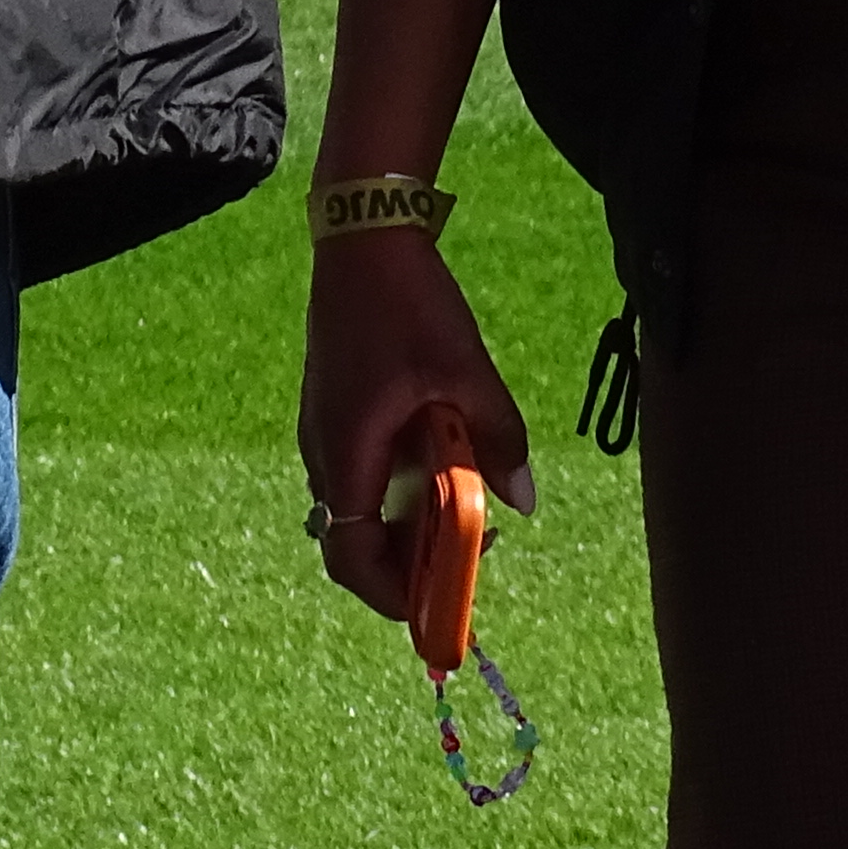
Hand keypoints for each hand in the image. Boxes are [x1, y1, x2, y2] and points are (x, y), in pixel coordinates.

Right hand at [296, 231, 533, 628]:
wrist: (363, 238)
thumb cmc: (409, 304)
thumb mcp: (466, 373)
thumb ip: (497, 441)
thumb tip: (524, 502)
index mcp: (346, 455)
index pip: (352, 559)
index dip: (395, 597)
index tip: (444, 610)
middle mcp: (323, 452)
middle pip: (355, 542)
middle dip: (411, 564)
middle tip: (469, 554)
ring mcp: (324, 430)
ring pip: (360, 506)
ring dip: (409, 522)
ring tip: (467, 503)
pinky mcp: (335, 410)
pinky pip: (362, 473)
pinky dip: (400, 487)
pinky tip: (444, 458)